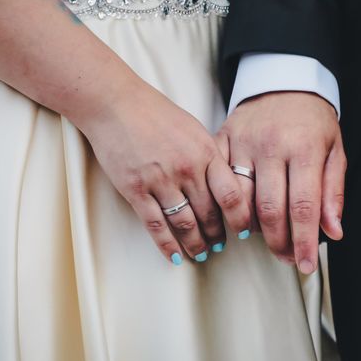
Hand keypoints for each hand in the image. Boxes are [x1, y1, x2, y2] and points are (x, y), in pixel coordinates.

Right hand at [79, 79, 250, 264]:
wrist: (117, 104)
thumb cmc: (156, 114)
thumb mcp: (193, 129)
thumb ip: (210, 156)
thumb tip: (225, 185)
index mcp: (206, 151)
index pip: (232, 194)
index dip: (240, 218)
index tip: (243, 231)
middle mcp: (187, 168)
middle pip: (209, 213)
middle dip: (216, 234)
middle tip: (219, 246)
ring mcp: (160, 180)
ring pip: (185, 224)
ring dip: (195, 243)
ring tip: (199, 253)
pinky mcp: (136, 190)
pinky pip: (156, 225)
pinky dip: (167, 245)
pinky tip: (174, 256)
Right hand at [217, 92, 345, 273]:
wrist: (284, 80)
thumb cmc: (313, 119)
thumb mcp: (335, 150)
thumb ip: (333, 192)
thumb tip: (333, 232)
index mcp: (304, 149)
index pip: (303, 207)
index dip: (302, 242)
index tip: (304, 264)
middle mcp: (271, 146)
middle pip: (269, 209)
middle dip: (277, 242)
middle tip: (285, 256)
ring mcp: (243, 142)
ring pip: (240, 198)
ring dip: (251, 227)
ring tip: (263, 239)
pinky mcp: (223, 139)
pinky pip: (217, 179)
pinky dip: (225, 202)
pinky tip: (237, 215)